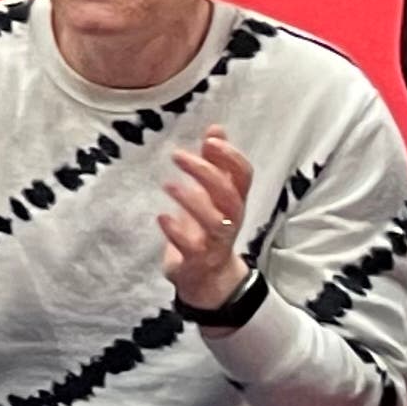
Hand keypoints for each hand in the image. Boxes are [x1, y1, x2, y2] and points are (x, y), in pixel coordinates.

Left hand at [158, 130, 254, 312]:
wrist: (207, 276)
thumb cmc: (208, 228)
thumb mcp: (213, 195)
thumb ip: (215, 163)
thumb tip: (216, 129)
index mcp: (234, 200)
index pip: (244, 175)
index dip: (231, 157)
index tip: (210, 139)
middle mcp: (230, 219)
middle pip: (229, 194)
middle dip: (207, 173)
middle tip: (178, 156)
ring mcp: (216, 240)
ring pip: (215, 220)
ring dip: (192, 200)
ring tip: (168, 184)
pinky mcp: (198, 259)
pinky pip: (192, 246)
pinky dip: (176, 231)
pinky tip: (162, 217)